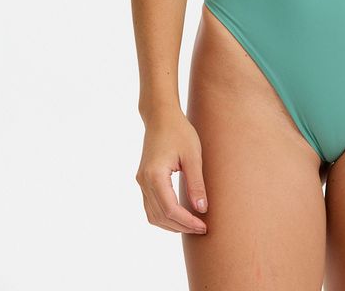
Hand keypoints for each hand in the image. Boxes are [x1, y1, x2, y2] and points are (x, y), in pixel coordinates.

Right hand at [135, 108, 207, 233]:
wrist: (161, 116)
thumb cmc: (179, 131)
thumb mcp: (193, 156)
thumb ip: (196, 183)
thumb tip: (202, 210)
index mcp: (155, 175)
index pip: (170, 209)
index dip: (187, 221)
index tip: (203, 226)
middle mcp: (144, 181)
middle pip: (160, 216)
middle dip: (181, 226)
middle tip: (201, 228)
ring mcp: (141, 181)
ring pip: (153, 215)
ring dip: (171, 224)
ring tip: (192, 224)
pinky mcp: (143, 180)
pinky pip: (151, 206)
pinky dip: (164, 216)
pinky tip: (180, 215)